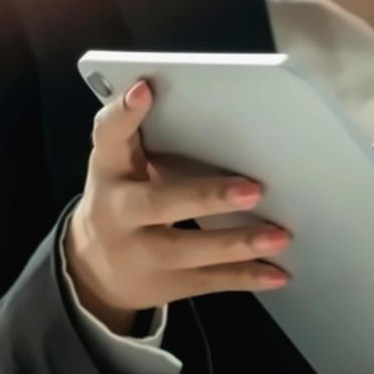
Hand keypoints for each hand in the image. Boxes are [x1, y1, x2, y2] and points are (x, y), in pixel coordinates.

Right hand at [66, 81, 291, 326]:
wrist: (94, 271)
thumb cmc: (124, 200)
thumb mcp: (122, 167)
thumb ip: (148, 139)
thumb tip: (214, 112)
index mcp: (110, 171)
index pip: (109, 137)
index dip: (124, 114)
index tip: (146, 89)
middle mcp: (118, 213)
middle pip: (157, 203)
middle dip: (206, 197)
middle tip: (254, 189)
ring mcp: (139, 253)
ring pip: (188, 250)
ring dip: (238, 243)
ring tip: (280, 235)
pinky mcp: (164, 284)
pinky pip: (208, 281)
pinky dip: (246, 277)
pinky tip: (278, 272)